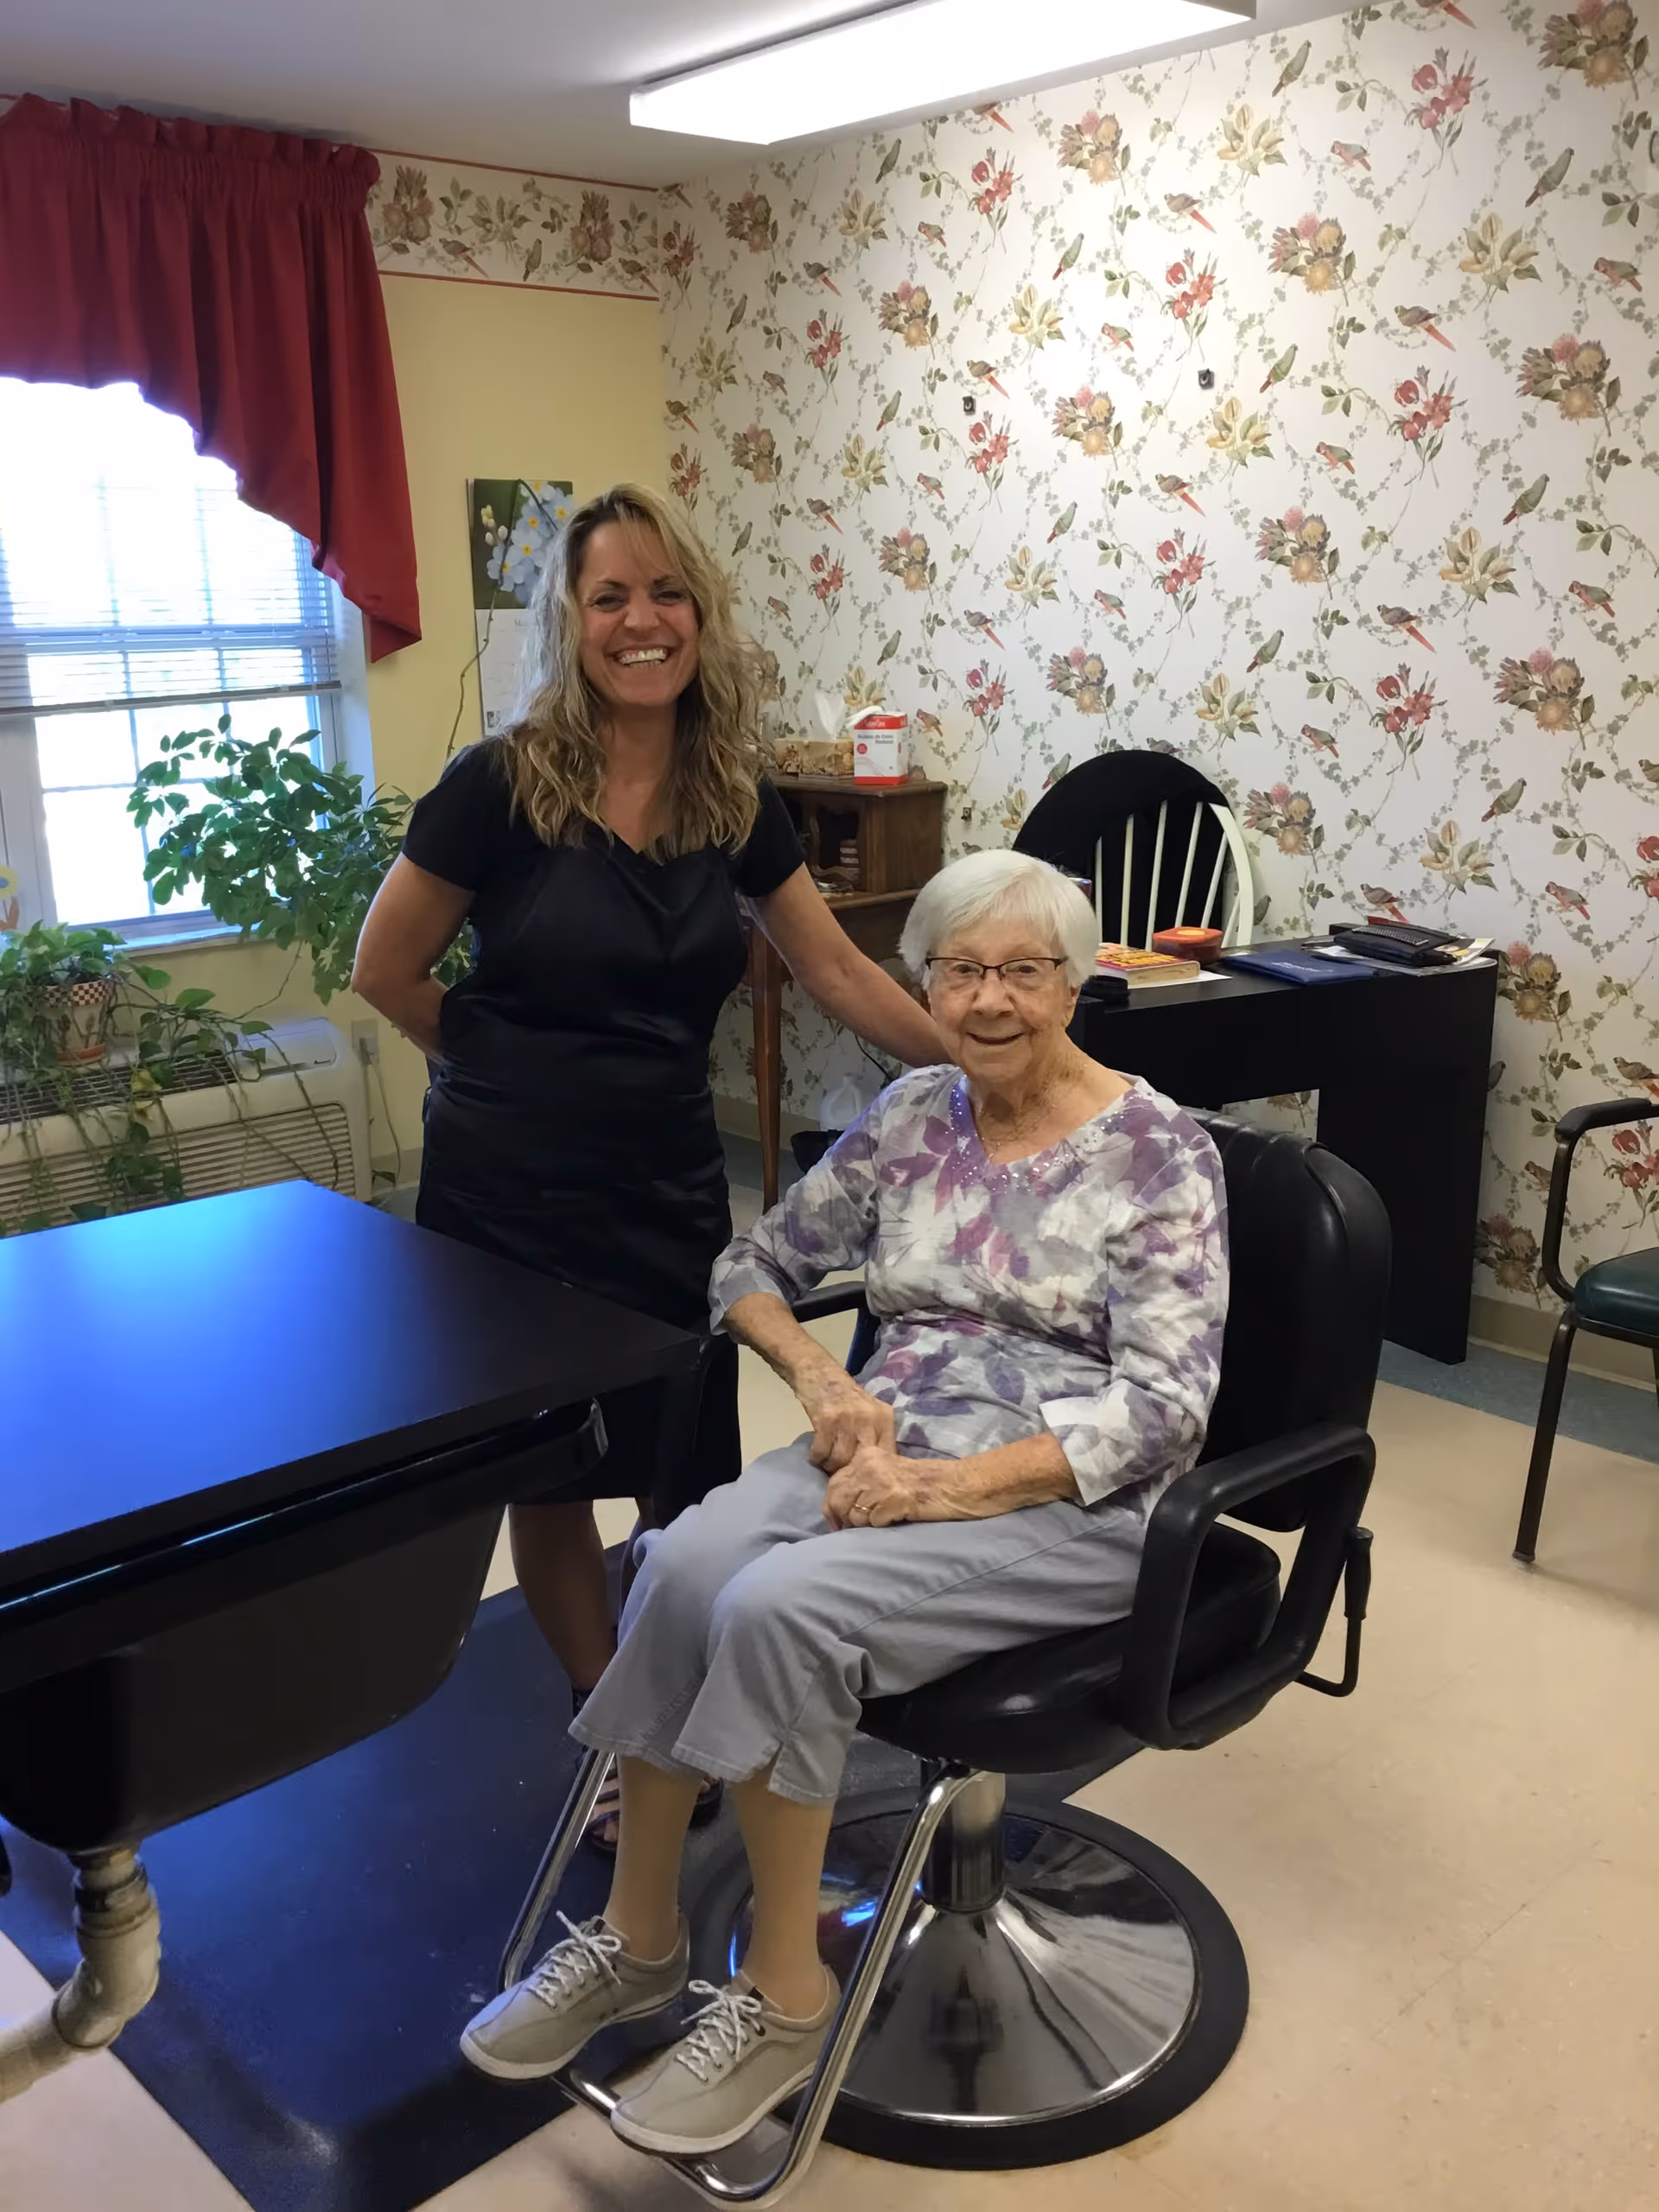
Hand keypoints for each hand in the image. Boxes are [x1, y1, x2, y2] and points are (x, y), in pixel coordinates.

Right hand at [795, 1362, 895, 1473]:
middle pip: (862, 1462)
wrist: (819, 1372)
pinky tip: (816, 1454)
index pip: (888, 1455)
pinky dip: (817, 1458)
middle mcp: (869, 1419)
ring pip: (840, 1461)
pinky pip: (821, 1453)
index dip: (876, 1473)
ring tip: (827, 1462)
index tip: (864, 1479)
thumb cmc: (845, 1396)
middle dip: (850, 1472)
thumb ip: (876, 1435)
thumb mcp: (869, 1412)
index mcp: (884, 1418)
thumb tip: (877, 1472)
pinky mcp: (826, 1421)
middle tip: (843, 1476)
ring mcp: (848, 1419)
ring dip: (830, 1466)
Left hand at [823, 1442, 951, 1528]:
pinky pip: (874, 1522)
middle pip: (838, 1499)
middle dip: (841, 1519)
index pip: (834, 1483)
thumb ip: (862, 1482)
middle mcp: (870, 1466)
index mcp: (866, 1456)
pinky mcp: (894, 1500)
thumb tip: (836, 1506)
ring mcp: (881, 1483)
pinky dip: (882, 1525)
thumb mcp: (885, 1473)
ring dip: (864, 1524)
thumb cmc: (920, 1483)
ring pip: (854, 1514)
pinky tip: (895, 1518)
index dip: (831, 1506)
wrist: (953, 1485)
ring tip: (882, 1519)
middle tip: (848, 1531)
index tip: (836, 1522)